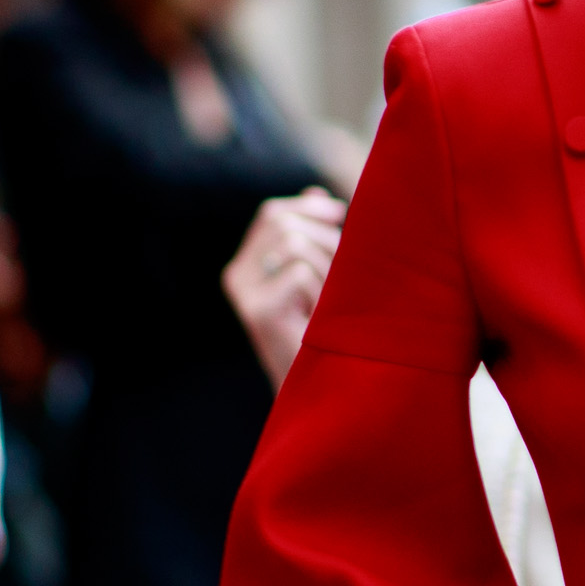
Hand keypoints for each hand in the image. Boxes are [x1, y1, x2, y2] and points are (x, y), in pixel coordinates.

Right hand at [223, 188, 347, 388]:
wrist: (326, 390)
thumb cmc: (332, 332)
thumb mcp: (324, 277)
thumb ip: (316, 238)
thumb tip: (318, 195)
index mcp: (250, 265)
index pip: (273, 215)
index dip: (308, 209)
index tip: (340, 214)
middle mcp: (238, 276)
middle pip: (285, 224)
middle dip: (327, 241)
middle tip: (346, 276)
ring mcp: (244, 293)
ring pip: (295, 245)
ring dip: (330, 268)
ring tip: (335, 302)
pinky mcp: (257, 310)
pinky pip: (301, 272)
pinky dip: (325, 291)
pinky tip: (325, 318)